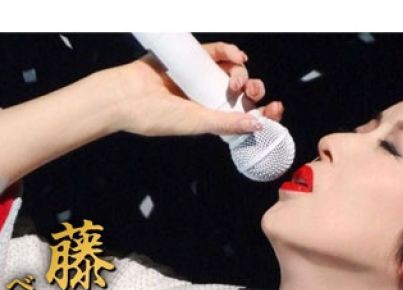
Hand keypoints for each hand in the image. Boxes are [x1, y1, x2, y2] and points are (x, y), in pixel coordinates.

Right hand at [103, 41, 284, 136]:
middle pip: (242, 93)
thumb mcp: (197, 122)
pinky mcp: (193, 59)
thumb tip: (258, 125)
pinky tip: (237, 55)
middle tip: (252, 92)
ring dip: (242, 73)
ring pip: (232, 72)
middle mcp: (209, 99)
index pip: (243, 116)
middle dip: (254, 90)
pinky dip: (230, 52)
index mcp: (212, 119)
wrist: (126, 95)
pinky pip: (217, 53)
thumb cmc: (157, 116)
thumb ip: (226, 123)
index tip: (276, 109)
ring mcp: (202, 79)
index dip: (262, 112)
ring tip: (235, 79)